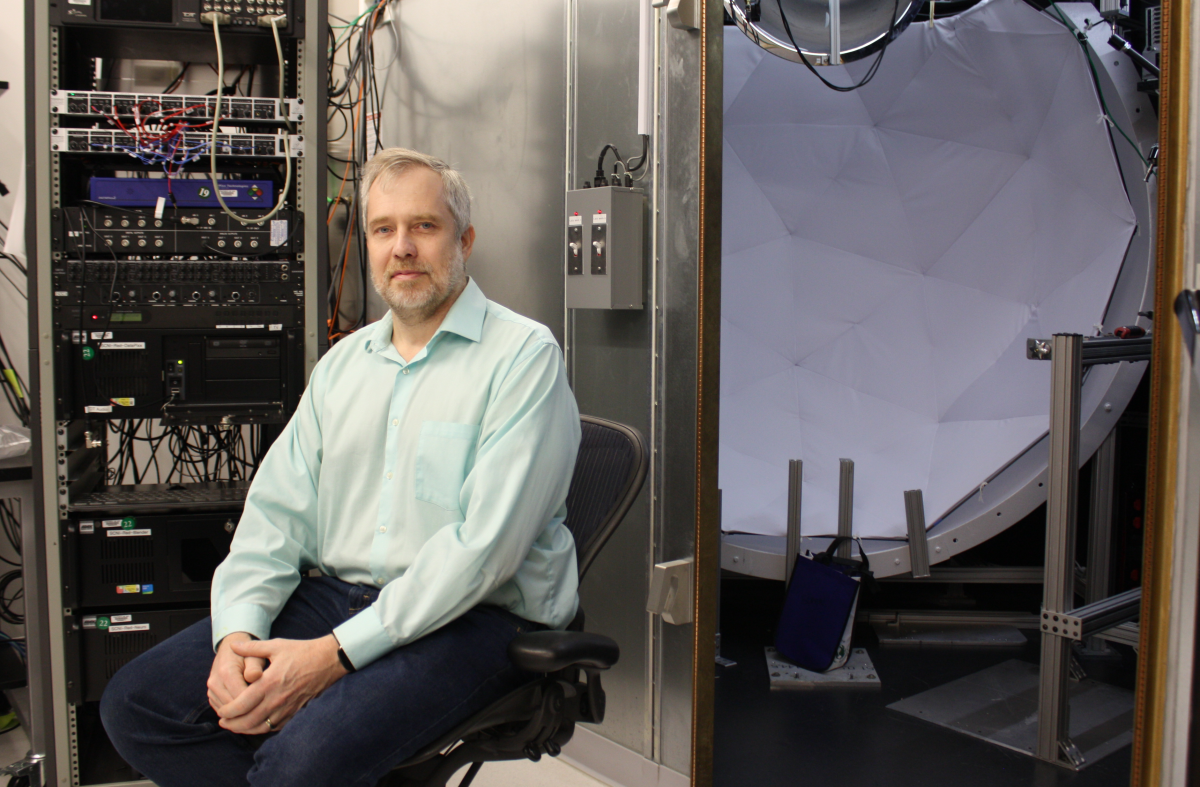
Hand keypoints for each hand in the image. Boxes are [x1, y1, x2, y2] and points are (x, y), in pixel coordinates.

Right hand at [207, 632, 266, 712]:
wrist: (230, 650)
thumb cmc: (248, 655)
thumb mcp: (254, 657)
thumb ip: (254, 666)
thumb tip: (255, 676)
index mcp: (226, 671)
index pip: (241, 696)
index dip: (256, 702)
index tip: (269, 702)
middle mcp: (215, 682)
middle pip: (233, 707)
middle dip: (249, 710)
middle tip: (265, 709)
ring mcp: (211, 691)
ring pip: (226, 712)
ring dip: (241, 713)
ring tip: (257, 709)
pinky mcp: (211, 697)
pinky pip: (223, 710)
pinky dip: (234, 713)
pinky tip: (247, 709)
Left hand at [215, 634, 347, 734]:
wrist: (329, 660)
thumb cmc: (302, 651)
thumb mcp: (276, 645)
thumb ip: (252, 647)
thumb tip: (233, 645)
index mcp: (269, 683)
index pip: (241, 705)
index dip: (227, 711)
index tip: (220, 711)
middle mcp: (277, 699)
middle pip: (248, 720)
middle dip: (232, 724)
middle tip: (223, 722)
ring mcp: (287, 707)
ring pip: (261, 727)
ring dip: (246, 729)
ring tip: (236, 726)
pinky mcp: (296, 711)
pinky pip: (276, 726)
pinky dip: (263, 728)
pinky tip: (257, 724)